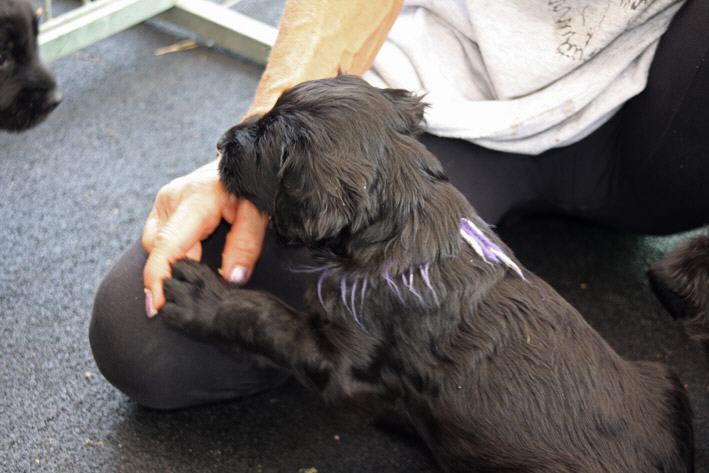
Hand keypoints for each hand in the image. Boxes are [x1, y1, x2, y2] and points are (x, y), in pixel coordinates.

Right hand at [142, 159, 267, 316]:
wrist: (246, 154)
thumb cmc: (253, 181)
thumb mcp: (258, 212)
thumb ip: (246, 245)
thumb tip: (233, 279)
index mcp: (194, 200)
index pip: (166, 247)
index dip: (157, 280)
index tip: (155, 308)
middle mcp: (172, 199)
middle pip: (159, 250)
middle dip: (172, 274)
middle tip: (195, 291)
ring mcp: (166, 200)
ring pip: (158, 244)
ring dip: (175, 261)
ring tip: (201, 267)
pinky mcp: (166, 204)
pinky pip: (162, 236)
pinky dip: (174, 252)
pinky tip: (194, 257)